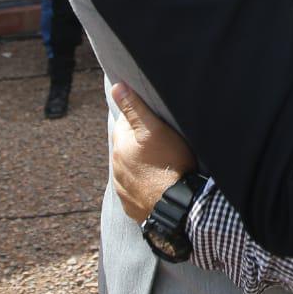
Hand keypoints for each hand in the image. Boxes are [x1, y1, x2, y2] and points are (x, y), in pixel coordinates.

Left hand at [109, 82, 196, 221]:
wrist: (177, 207)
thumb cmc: (169, 164)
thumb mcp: (154, 130)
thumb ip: (135, 108)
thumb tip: (117, 87)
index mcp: (120, 145)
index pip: (125, 123)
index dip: (142, 121)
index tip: (157, 125)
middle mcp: (115, 166)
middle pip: (127, 146)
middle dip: (139, 143)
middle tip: (162, 145)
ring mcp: (122, 187)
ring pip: (130, 168)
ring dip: (141, 164)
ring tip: (161, 165)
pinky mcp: (131, 205)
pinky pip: (135, 189)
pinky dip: (144, 184)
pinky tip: (158, 184)